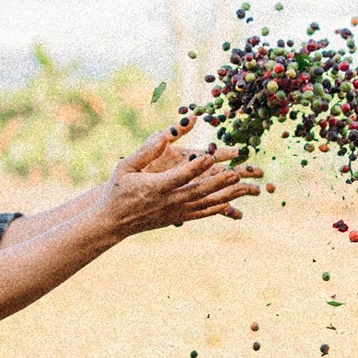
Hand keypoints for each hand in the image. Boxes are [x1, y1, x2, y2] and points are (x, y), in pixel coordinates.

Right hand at [102, 124, 262, 235]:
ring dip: (225, 195)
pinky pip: (202, 213)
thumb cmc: (117, 189)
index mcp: (155, 187)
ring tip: (244, 187)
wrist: (113, 221)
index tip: (210, 157)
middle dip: (219, 183)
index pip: (180, 176)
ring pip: (205, 204)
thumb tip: (164, 136)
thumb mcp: (125, 166)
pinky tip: (231, 201)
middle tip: (236, 173)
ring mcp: (175, 212)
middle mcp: (168, 201)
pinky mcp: (178, 217)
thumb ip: (146, 151)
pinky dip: (217, 207)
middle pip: (199, 192)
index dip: (196, 167)